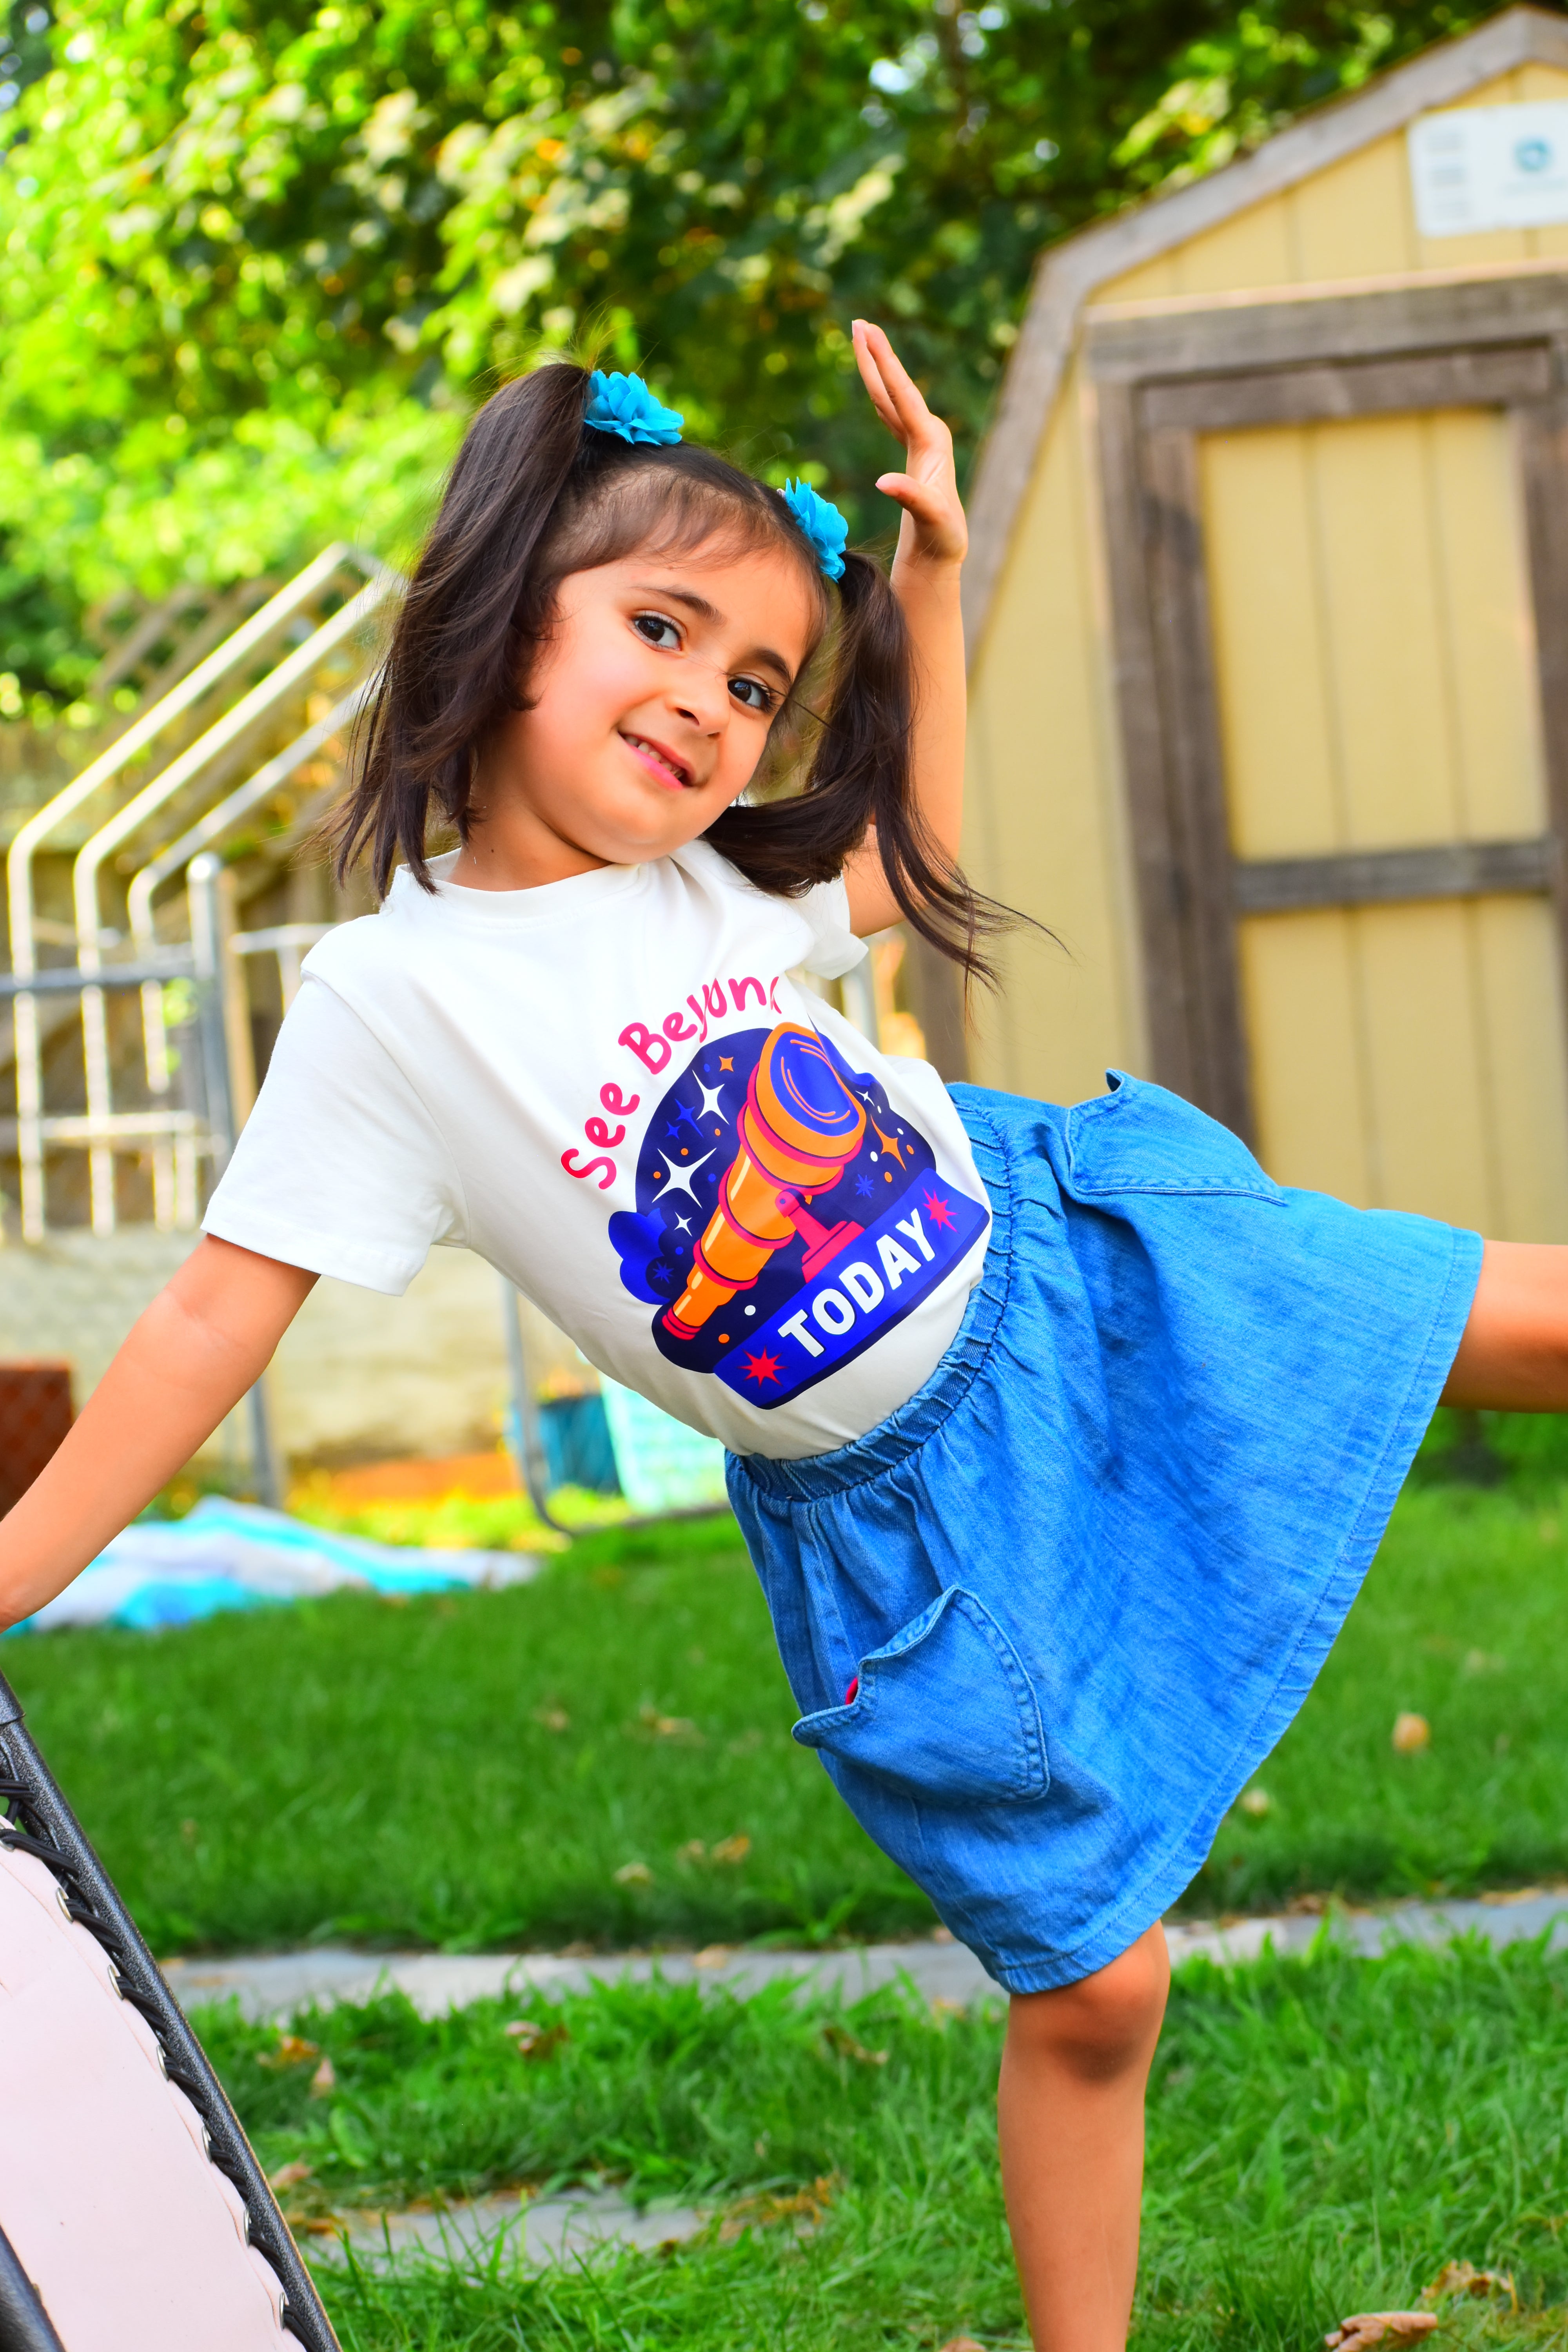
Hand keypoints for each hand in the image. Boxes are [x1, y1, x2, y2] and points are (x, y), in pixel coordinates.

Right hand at [852, 319, 966, 573]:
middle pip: (898, 387)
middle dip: (878, 355)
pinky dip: (880, 394)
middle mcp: (930, 434)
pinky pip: (892, 413)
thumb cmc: (942, 539)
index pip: (904, 396)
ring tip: (860, 338)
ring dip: (877, 369)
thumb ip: (912, 498)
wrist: (945, 551)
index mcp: (932, 442)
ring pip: (893, 397)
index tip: (868, 336)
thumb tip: (883, 482)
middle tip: (859, 323)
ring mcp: (922, 441)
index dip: (885, 365)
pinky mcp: (914, 451)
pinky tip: (873, 381)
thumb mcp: (931, 520)